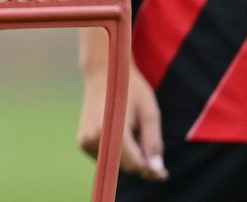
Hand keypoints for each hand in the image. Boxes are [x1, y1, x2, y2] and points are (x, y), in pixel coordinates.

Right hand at [78, 60, 166, 181]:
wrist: (103, 74)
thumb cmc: (131, 90)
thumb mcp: (149, 113)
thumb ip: (153, 143)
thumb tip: (156, 171)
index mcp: (112, 130)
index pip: (135, 165)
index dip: (151, 170)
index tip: (164, 172)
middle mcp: (94, 138)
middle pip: (125, 167)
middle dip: (140, 163)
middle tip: (146, 140)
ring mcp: (85, 141)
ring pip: (115, 165)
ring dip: (128, 158)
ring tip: (130, 131)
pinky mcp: (82, 142)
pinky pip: (105, 159)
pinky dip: (116, 153)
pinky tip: (118, 132)